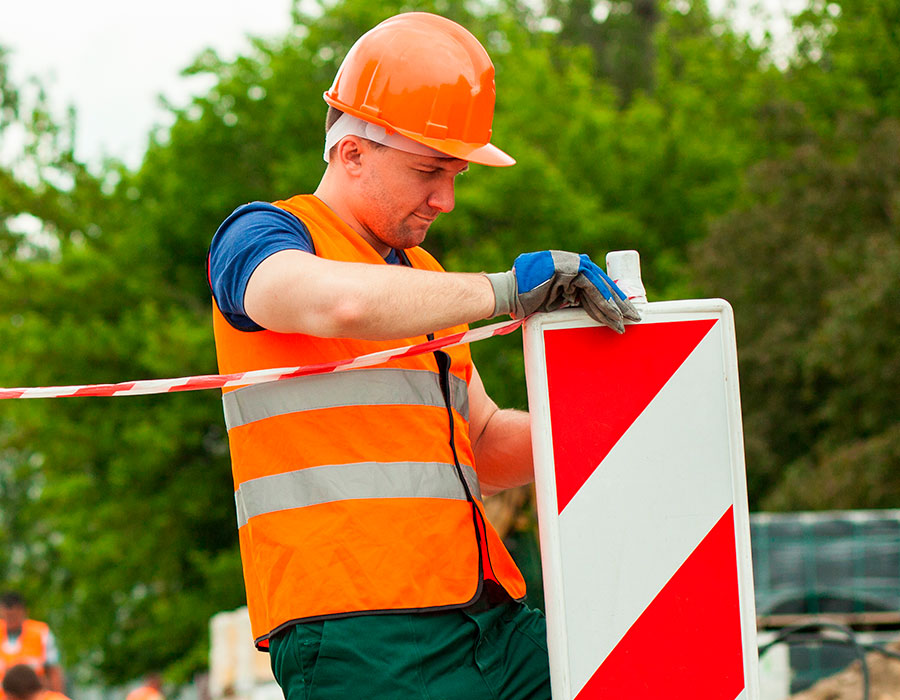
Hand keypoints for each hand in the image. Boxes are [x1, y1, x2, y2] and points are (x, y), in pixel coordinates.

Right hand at [486, 250, 640, 332]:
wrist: (508, 292)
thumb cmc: (525, 298)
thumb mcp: (553, 297)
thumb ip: (570, 297)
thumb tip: (586, 308)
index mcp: (568, 267)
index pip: (595, 282)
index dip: (610, 297)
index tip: (622, 310)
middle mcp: (572, 261)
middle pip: (602, 282)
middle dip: (619, 301)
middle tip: (634, 316)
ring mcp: (571, 263)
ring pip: (600, 284)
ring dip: (614, 304)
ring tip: (626, 319)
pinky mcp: (569, 269)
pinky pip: (591, 287)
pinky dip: (603, 301)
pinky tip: (613, 314)